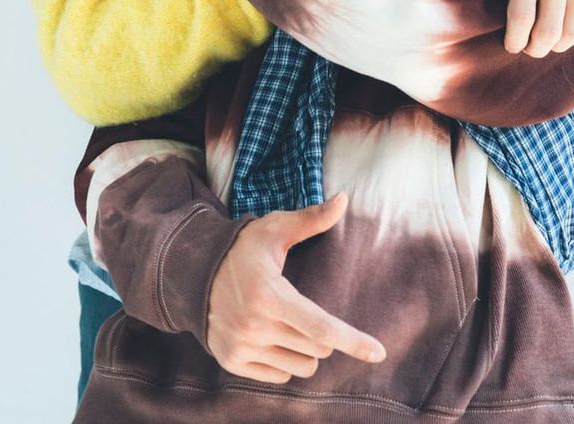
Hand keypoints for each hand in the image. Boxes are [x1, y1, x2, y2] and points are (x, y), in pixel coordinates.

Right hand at [207, 192, 385, 383]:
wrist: (195, 270)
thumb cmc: (244, 248)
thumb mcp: (275, 228)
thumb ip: (312, 219)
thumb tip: (343, 199)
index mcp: (269, 295)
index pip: (321, 327)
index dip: (352, 340)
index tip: (378, 352)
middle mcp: (254, 326)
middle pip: (317, 348)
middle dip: (323, 333)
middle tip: (302, 308)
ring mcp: (241, 347)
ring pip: (302, 367)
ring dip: (305, 350)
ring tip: (286, 323)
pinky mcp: (232, 362)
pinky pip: (279, 376)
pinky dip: (284, 360)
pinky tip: (269, 335)